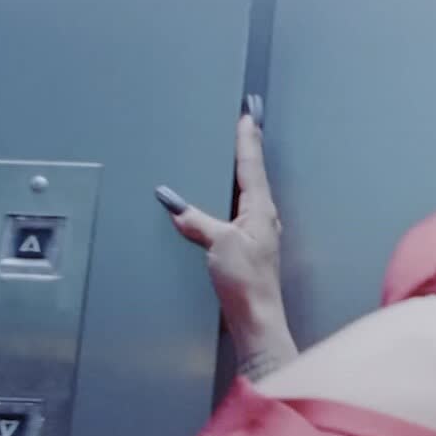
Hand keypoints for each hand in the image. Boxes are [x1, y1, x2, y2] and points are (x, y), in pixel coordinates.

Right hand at [155, 95, 296, 376]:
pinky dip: (229, 196)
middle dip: (246, 149)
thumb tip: (173, 203)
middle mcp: (262, 217)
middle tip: (244, 123)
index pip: (251, 166)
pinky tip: (220, 198)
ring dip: (239, 171)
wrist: (257, 319)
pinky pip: (236, 212)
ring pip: (245, 193)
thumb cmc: (246, 282)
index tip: (248, 116)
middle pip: (251, 175)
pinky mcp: (246, 248)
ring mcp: (256, 233)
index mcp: (260, 210)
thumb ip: (196, 221)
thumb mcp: (218, 244)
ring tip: (232, 152)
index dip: (248, 140)